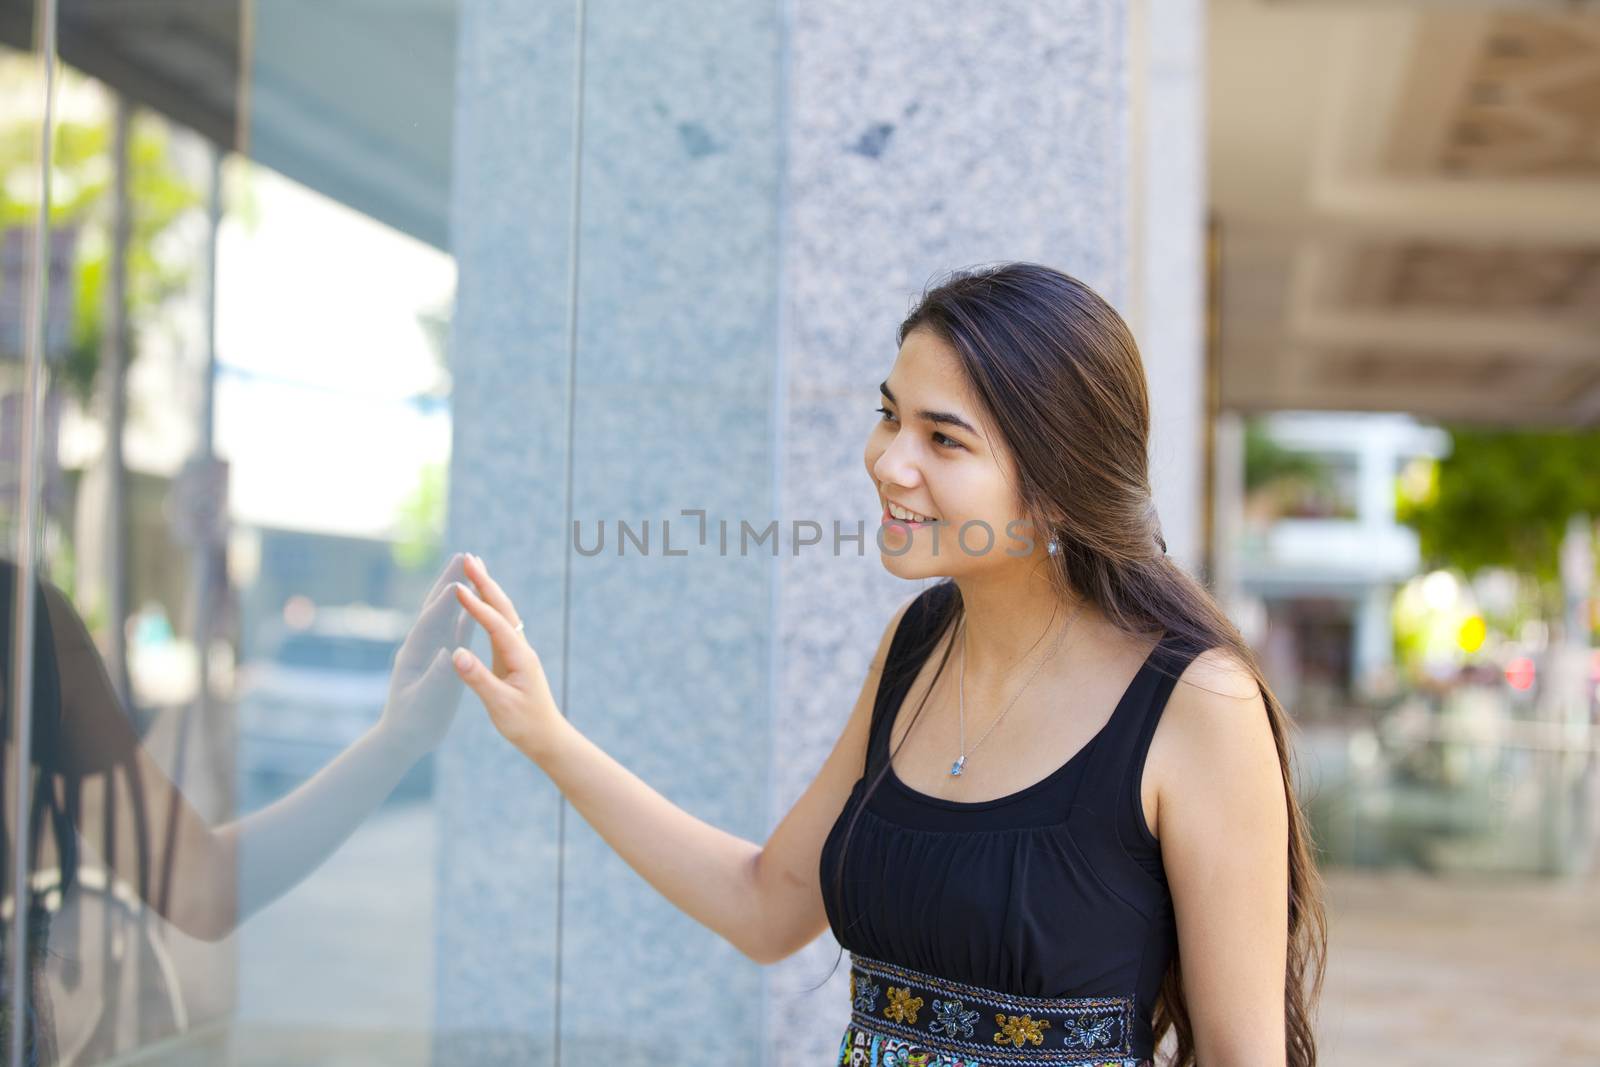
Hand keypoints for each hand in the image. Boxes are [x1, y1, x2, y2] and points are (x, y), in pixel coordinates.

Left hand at [375, 552, 474, 758]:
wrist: (405, 737)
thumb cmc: (414, 722)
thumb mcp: (426, 701)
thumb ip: (437, 677)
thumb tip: (448, 653)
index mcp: (414, 653)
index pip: (431, 620)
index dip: (445, 600)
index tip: (460, 580)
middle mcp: (422, 645)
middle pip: (436, 606)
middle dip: (449, 580)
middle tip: (464, 555)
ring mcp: (432, 648)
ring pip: (447, 613)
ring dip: (458, 589)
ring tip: (471, 568)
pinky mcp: (442, 656)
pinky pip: (456, 629)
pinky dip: (465, 612)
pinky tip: (476, 602)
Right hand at [450, 554, 563, 756]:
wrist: (547, 738)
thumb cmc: (525, 725)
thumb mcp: (500, 705)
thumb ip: (478, 679)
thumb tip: (457, 653)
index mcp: (519, 657)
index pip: (495, 624)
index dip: (475, 606)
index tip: (457, 587)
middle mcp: (521, 648)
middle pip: (503, 608)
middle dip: (485, 582)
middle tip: (468, 557)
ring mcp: (518, 651)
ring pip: (502, 613)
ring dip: (488, 590)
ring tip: (473, 568)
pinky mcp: (512, 658)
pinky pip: (498, 625)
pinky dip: (487, 608)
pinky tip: (479, 600)